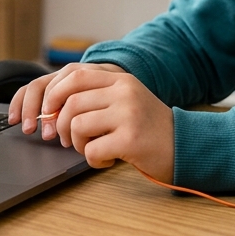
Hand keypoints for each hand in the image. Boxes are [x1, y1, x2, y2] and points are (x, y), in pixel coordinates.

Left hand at [8, 63, 174, 180]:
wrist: (185, 146)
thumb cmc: (148, 128)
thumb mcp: (125, 102)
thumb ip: (95, 97)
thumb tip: (51, 108)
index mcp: (120, 79)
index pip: (74, 74)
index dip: (53, 94)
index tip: (49, 113)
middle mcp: (124, 91)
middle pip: (71, 102)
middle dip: (61, 125)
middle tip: (67, 140)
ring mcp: (128, 114)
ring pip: (77, 125)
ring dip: (77, 144)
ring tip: (93, 149)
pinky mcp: (130, 139)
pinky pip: (92, 149)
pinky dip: (93, 160)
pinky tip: (108, 160)